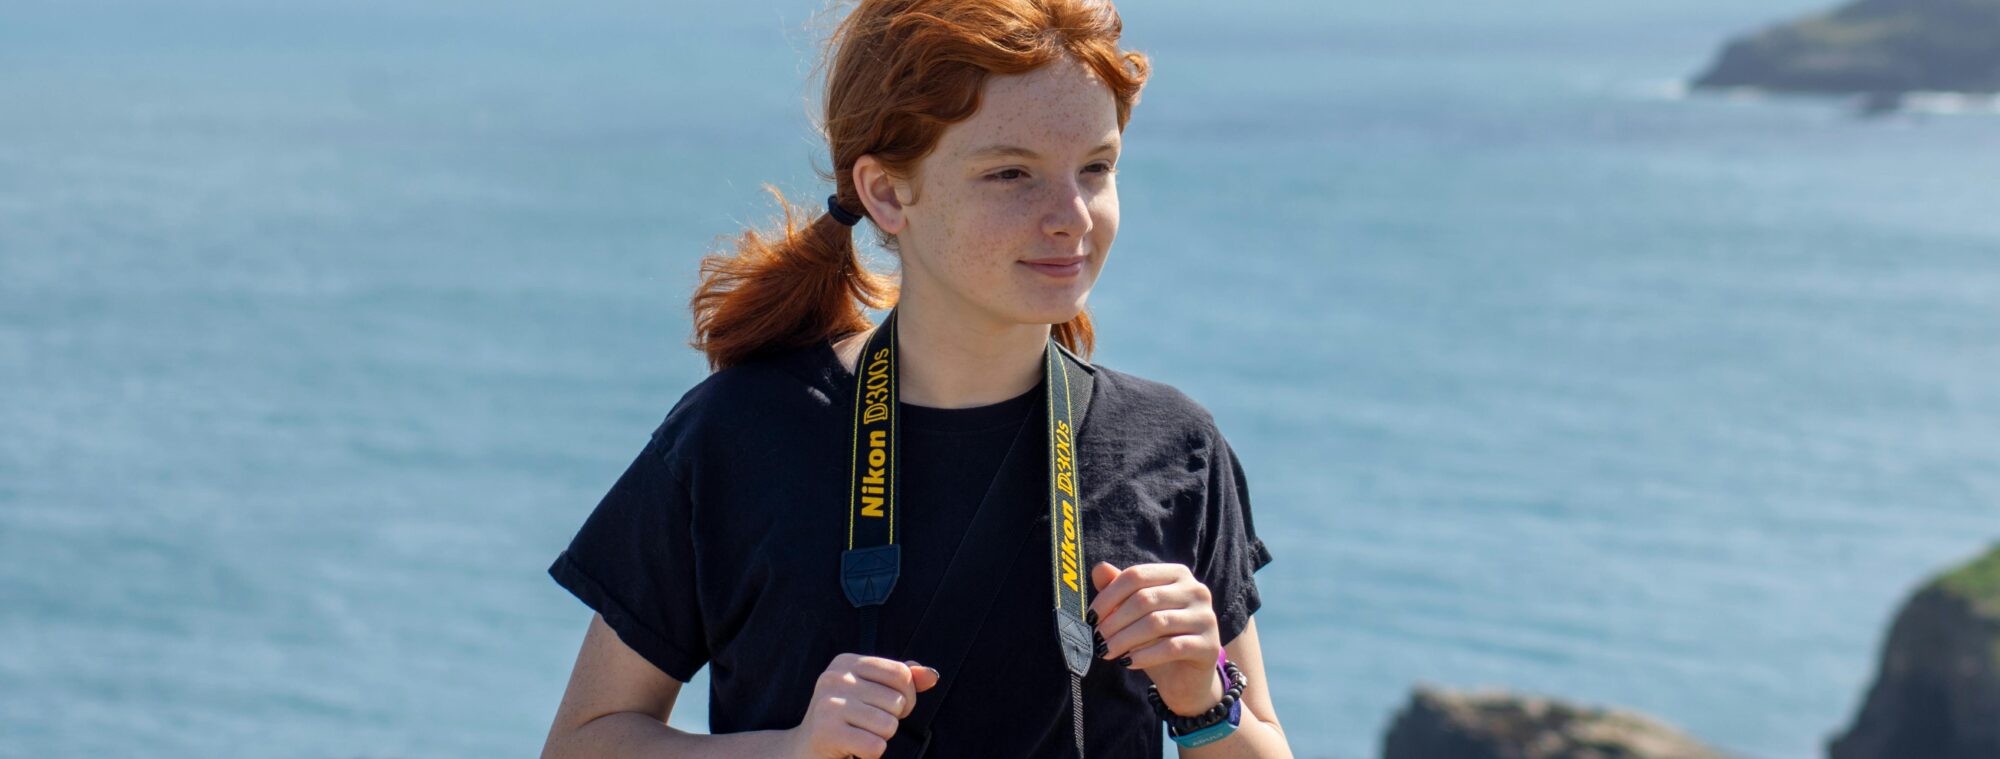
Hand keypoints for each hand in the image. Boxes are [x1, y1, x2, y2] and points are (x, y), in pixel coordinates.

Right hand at [783, 653, 941, 758]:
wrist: (804, 751)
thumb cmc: (845, 721)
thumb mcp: (872, 693)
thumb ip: (902, 682)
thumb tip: (932, 675)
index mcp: (847, 662)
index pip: (902, 674)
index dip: (907, 697)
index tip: (887, 708)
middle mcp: (835, 678)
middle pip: (897, 701)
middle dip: (891, 720)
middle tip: (866, 725)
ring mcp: (829, 704)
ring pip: (888, 725)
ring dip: (879, 738)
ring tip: (858, 735)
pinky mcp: (827, 732)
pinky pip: (875, 746)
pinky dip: (870, 754)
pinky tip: (852, 748)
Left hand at [1088, 561, 1224, 716]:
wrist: (1185, 678)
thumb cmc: (1156, 640)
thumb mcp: (1135, 615)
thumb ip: (1119, 590)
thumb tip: (1099, 569)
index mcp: (1178, 574)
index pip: (1137, 575)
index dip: (1109, 596)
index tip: (1090, 617)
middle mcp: (1197, 591)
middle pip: (1145, 599)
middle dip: (1115, 620)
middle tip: (1097, 638)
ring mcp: (1206, 617)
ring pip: (1156, 623)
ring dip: (1124, 639)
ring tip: (1106, 652)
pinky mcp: (1209, 646)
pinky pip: (1171, 647)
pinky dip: (1144, 655)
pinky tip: (1127, 663)